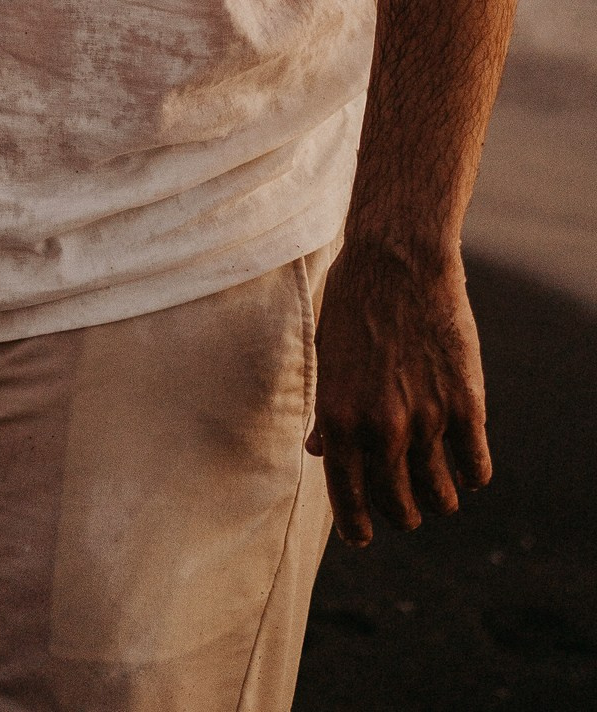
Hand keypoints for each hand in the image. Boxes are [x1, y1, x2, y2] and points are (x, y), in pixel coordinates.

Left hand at [307, 240, 491, 545]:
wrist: (398, 257)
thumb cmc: (354, 300)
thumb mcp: (326, 356)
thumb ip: (326, 410)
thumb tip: (319, 452)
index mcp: (338, 417)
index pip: (348, 499)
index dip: (358, 527)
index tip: (365, 537)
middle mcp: (380, 428)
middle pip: (401, 508)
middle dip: (403, 514)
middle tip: (407, 508)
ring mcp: (426, 421)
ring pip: (442, 498)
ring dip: (440, 500)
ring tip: (438, 489)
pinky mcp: (466, 407)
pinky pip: (475, 470)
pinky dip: (471, 474)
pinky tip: (465, 462)